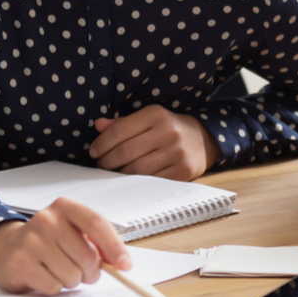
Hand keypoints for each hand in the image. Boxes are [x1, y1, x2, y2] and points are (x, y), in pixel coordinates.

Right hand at [0, 198, 131, 294]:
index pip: (97, 223)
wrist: (8, 249)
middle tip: (82, 272)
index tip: (125, 265)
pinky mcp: (20, 262)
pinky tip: (43, 275)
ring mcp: (31, 240)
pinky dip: (53, 287)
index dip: (114, 247)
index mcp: (64, 207)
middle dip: (90, 272)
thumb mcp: (73, 232)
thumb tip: (121, 263)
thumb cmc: (48, 242)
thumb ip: (98, 243)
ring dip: (70, 280)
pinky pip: (53, 286)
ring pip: (72, 274)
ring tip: (58, 270)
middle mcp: (46, 219)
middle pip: (88, 256)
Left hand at [88, 106, 218, 179]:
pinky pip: (151, 181)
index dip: (101, 143)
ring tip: (113, 172)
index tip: (93, 151)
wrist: (203, 139)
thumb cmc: (168, 128)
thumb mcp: (148, 118)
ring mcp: (176, 153)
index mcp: (155, 114)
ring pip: (136, 169)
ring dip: (119, 173)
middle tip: (101, 164)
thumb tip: (98, 125)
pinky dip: (136, 182)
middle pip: (125, 151)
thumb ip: (123, 123)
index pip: (119, 130)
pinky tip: (129, 179)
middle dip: (107, 161)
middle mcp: (167, 132)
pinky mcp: (182, 171)